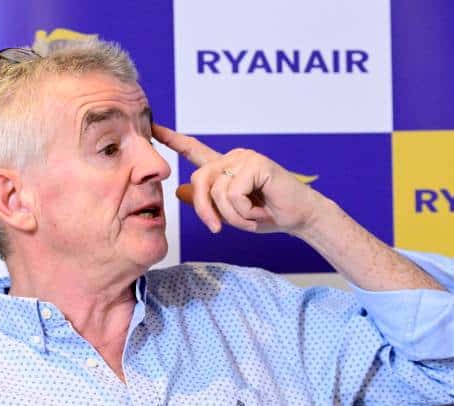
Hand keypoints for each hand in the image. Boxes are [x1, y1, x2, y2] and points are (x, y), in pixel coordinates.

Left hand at [152, 124, 322, 234]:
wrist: (300, 217)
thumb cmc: (268, 213)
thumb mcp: (231, 211)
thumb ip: (207, 200)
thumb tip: (178, 191)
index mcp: (225, 167)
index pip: (194, 149)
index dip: (173, 139)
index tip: (153, 128)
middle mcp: (232, 158)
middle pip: (199, 180)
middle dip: (205, 210)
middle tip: (217, 229)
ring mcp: (245, 158)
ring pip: (217, 191)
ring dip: (232, 215)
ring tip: (251, 218)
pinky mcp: (256, 164)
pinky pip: (234, 194)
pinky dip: (245, 212)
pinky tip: (260, 211)